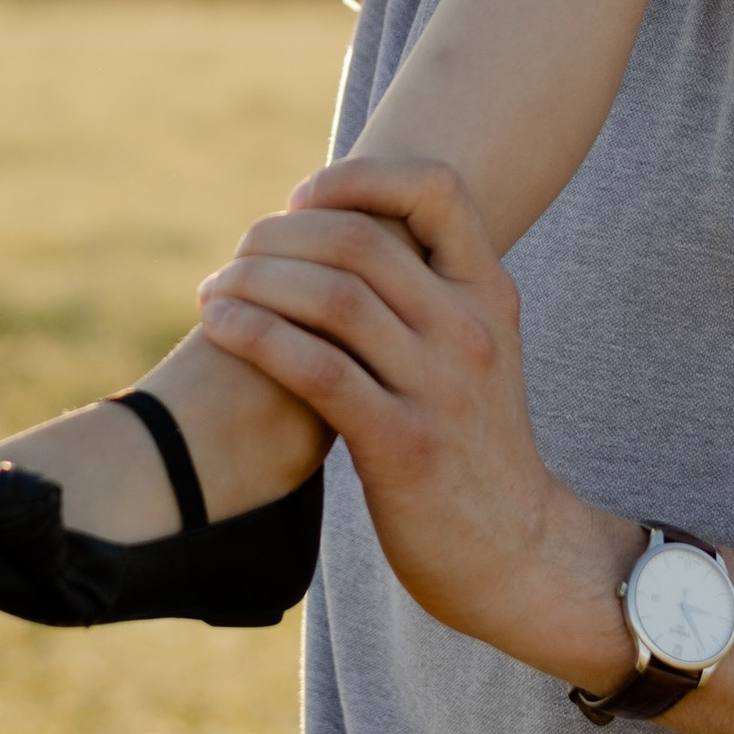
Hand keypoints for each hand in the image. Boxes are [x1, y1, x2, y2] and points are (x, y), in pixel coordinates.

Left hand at [196, 159, 635, 680]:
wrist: (520, 555)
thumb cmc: (474, 451)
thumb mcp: (475, 357)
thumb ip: (429, 300)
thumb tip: (344, 243)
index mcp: (490, 296)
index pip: (436, 189)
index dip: (358, 177)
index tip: (302, 198)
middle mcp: (470, 331)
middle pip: (361, 240)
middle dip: (279, 236)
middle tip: (237, 256)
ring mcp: (440, 388)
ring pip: (333, 298)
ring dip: (255, 282)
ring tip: (214, 292)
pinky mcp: (403, 445)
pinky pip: (317, 369)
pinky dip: (255, 335)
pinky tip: (219, 327)